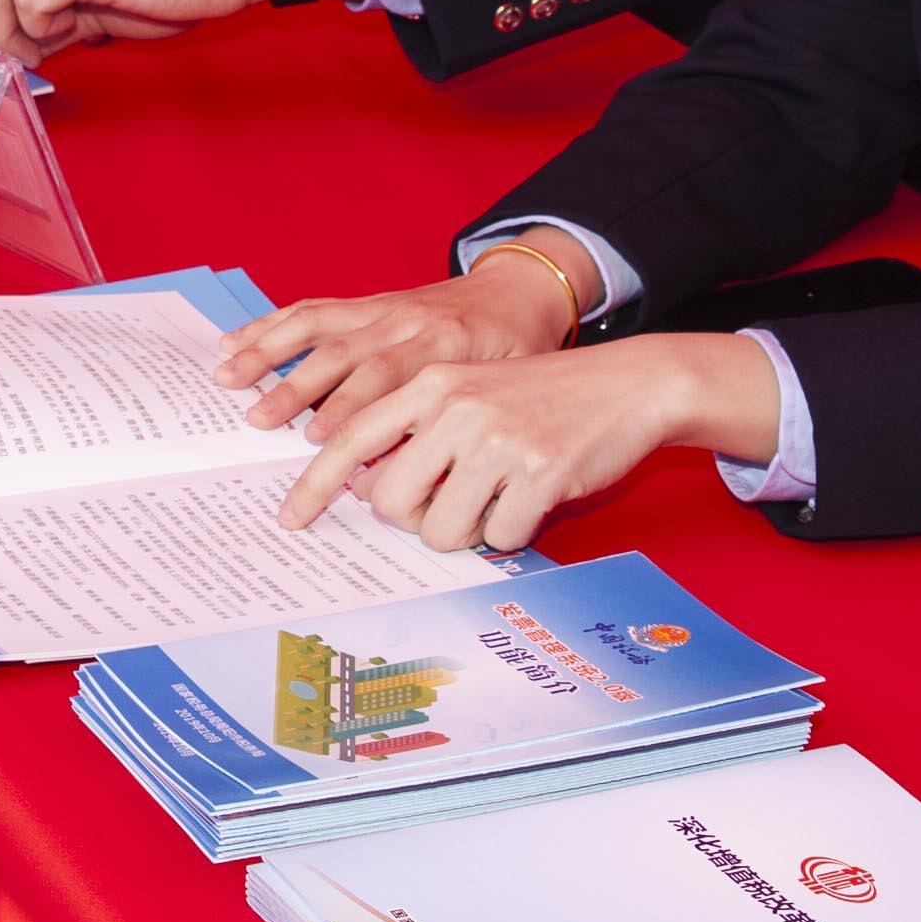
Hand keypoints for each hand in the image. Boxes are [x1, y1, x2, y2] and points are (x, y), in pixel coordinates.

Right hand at [218, 261, 582, 479]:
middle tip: (258, 422)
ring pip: (318, 328)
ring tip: (228, 379)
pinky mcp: (367, 303)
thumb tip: (407, 479)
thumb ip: (460, 428)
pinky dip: (272, 326)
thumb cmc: (518, 349)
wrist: (523, 291)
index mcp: (445, 347)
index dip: (349, 408)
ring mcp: (383, 309)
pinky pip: (314, 311)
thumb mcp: (507, 391)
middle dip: (295, 389)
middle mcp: (407, 322)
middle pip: (342, 355)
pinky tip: (235, 343)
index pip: (388, 380)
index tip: (316, 439)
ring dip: (269, 353)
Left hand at [266, 335, 778, 552]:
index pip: (351, 439)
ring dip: (465, 531)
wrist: (629, 384)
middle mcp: (457, 408)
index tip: (291, 520)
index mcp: (433, 384)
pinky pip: (499, 538)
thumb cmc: (541, 397)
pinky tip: (533, 499)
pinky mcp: (540, 475)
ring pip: (441, 530)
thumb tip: (366, 489)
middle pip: (389, 501)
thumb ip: (418, 428)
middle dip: (412, 519)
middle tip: (445, 505)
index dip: (314, 485)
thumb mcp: (471, 392)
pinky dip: (513, 532)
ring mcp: (499, 442)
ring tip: (494, 500)